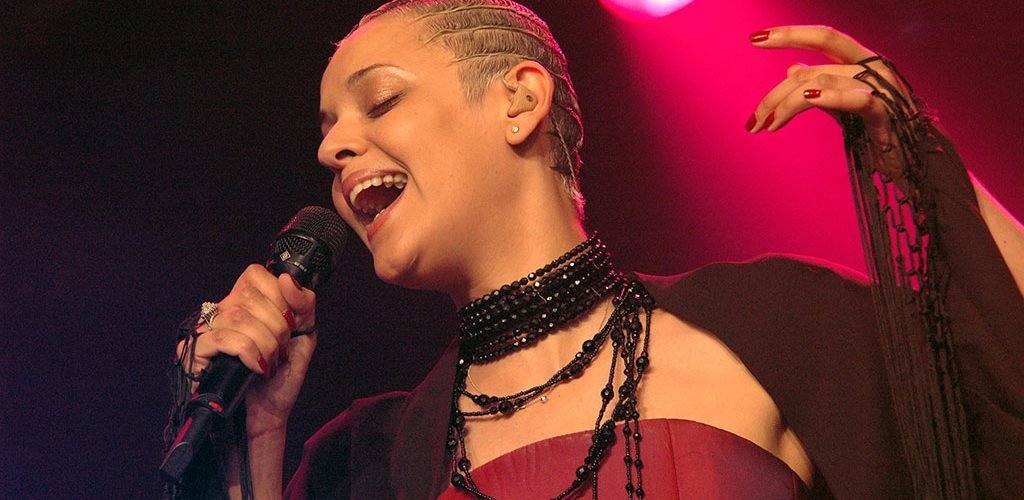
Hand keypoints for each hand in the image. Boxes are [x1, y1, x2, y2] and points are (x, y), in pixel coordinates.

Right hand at [177, 264, 316, 437]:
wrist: (265, 418)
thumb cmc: (279, 379)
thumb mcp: (303, 337)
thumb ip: (303, 305)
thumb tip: (287, 278)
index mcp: (245, 304)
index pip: (255, 274)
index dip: (277, 297)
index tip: (288, 323)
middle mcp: (221, 312)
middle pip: (249, 296)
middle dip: (276, 327)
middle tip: (279, 351)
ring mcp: (205, 331)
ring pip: (238, 318)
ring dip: (265, 345)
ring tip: (268, 364)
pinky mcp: (193, 353)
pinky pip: (222, 338)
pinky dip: (248, 353)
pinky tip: (255, 368)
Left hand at [747, 25, 915, 154]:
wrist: (918, 162)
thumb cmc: (881, 132)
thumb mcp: (843, 105)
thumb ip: (820, 86)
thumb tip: (791, 69)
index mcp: (862, 61)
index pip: (823, 38)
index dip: (789, 34)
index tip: (754, 38)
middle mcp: (872, 67)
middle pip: (813, 68)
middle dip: (776, 93)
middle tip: (752, 120)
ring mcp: (882, 87)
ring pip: (822, 83)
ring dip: (786, 107)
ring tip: (768, 127)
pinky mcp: (887, 113)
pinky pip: (856, 100)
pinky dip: (830, 97)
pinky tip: (808, 97)